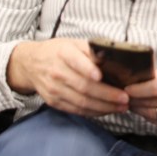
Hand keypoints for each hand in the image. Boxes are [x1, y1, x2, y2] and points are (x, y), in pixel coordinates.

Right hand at [7, 38, 128, 116]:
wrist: (31, 63)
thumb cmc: (58, 52)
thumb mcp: (73, 43)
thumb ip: (92, 50)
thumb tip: (113, 57)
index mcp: (63, 53)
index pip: (75, 61)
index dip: (87, 69)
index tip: (101, 75)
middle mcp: (57, 72)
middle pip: (83, 86)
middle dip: (106, 95)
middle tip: (125, 98)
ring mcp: (54, 89)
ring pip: (81, 102)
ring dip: (104, 107)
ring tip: (121, 107)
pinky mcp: (54, 102)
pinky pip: (76, 110)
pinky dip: (93, 112)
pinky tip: (107, 110)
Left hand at [126, 60, 156, 127]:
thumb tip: (138, 81)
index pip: (152, 88)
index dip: (135, 91)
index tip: (125, 88)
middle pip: (151, 103)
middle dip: (134, 100)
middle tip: (123, 96)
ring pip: (155, 115)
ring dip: (140, 111)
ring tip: (132, 104)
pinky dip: (152, 117)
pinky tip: (146, 111)